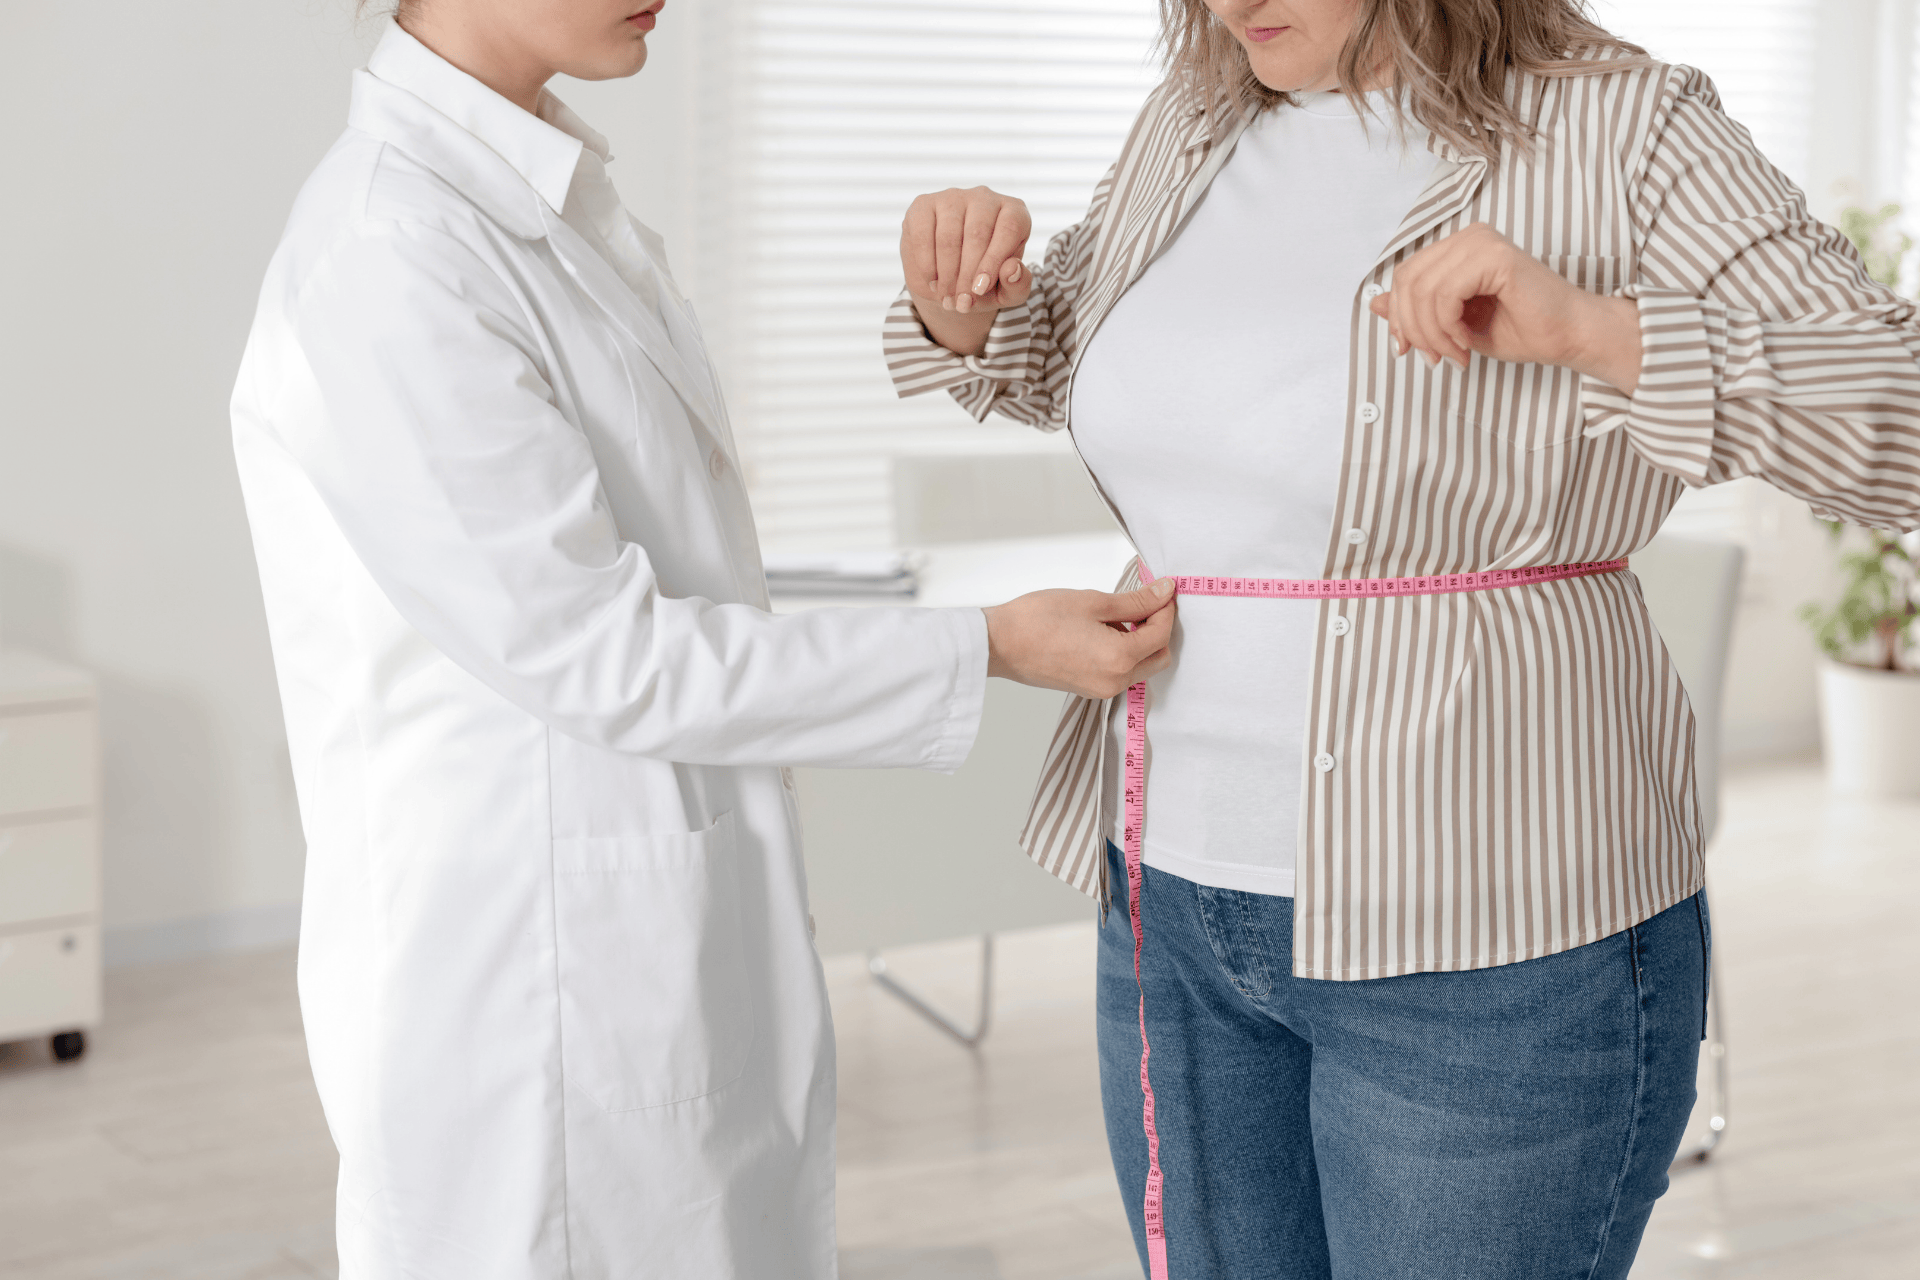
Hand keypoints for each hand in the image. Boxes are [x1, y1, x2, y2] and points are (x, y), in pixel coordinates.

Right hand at [900, 186, 1032, 354]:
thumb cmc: (984, 280)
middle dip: (967, 275)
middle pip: (977, 233)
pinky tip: (933, 283)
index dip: (994, 261)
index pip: (1009, 229)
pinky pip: (923, 236)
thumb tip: (1013, 269)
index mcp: (1013, 212)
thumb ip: (1018, 285)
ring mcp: (953, 197)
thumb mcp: (1007, 292)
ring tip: (947, 298)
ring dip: (947, 274)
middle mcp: (985, 197)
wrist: (948, 277)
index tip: (980, 289)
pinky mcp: (923, 205)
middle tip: (961, 303)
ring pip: (949, 237)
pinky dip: (927, 265)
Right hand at [983, 578, 1176, 698]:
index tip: (1161, 590)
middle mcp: (1114, 682)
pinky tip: (1104, 631)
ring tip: (1117, 615)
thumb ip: (1134, 601)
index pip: (1161, 635)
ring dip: (1140, 641)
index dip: (1165, 609)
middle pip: (1158, 657)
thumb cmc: (1038, 620)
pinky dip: (1123, 653)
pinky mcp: (1088, 689)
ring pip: (1141, 667)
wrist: (999, 643)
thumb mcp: (1092, 602)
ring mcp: (1100, 689)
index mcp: (1119, 659)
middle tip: (1145, 602)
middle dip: (1159, 629)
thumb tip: (1163, 593)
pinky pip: (1120, 673)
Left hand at [1367, 223, 1643, 393]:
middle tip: (1435, 357)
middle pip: (1407, 281)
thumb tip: (1375, 303)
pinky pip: (1445, 294)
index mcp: (1458, 248)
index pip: (1405, 276)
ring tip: (1455, 353)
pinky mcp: (1495, 256)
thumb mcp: (1453, 324)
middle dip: (1413, 329)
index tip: (1409, 350)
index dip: (1398, 317)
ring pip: (1423, 290)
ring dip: (1432, 333)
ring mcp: (1482, 242)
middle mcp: (1469, 237)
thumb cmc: (1522, 329)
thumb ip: (1416, 309)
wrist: (1568, 336)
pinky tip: (1465, 343)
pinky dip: (1447, 327)